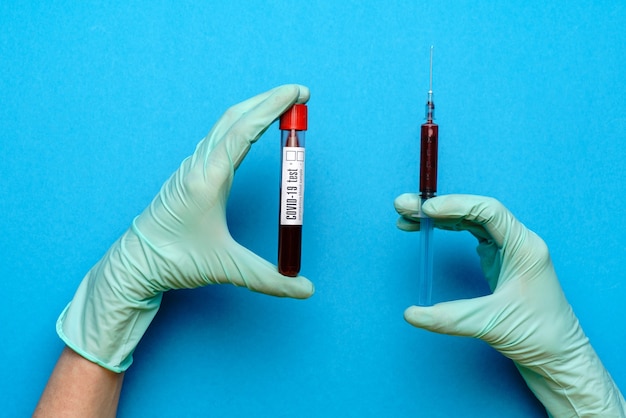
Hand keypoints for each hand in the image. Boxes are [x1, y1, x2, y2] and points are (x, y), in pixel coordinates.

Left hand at [57, 85, 313, 371]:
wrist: (134, 264)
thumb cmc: (174, 261)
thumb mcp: (226, 267)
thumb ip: (270, 278)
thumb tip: (306, 289)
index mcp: (207, 178)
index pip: (245, 130)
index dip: (273, 107)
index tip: (298, 93)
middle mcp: (199, 165)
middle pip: (236, 117)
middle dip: (269, 100)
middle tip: (300, 95)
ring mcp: (192, 166)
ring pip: (226, 124)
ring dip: (255, 109)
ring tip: (282, 107)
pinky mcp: (190, 173)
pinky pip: (219, 137)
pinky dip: (242, 123)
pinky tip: (250, 130)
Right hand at [395, 193, 624, 416]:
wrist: (558, 356)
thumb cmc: (539, 336)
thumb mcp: (492, 324)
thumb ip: (449, 318)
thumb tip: (411, 314)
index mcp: (525, 247)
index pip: (488, 211)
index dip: (454, 206)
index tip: (424, 211)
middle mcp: (518, 242)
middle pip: (474, 211)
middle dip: (438, 208)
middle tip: (403, 206)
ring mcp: (508, 249)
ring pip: (471, 220)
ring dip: (439, 217)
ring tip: (407, 218)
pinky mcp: (499, 260)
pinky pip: (472, 234)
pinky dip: (447, 230)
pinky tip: (428, 229)